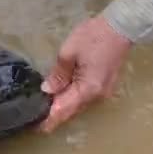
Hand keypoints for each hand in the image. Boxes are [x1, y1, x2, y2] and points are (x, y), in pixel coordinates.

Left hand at [39, 15, 130, 132]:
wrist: (118, 26)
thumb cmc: (92, 37)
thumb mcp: (68, 54)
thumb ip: (57, 74)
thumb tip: (47, 90)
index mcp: (87, 89)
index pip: (64, 110)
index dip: (50, 120)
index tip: (36, 127)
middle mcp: (96, 94)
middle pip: (70, 108)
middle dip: (53, 113)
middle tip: (33, 116)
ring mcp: (102, 90)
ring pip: (76, 102)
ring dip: (61, 104)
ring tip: (42, 107)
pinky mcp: (102, 83)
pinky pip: (82, 95)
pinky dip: (69, 96)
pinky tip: (57, 94)